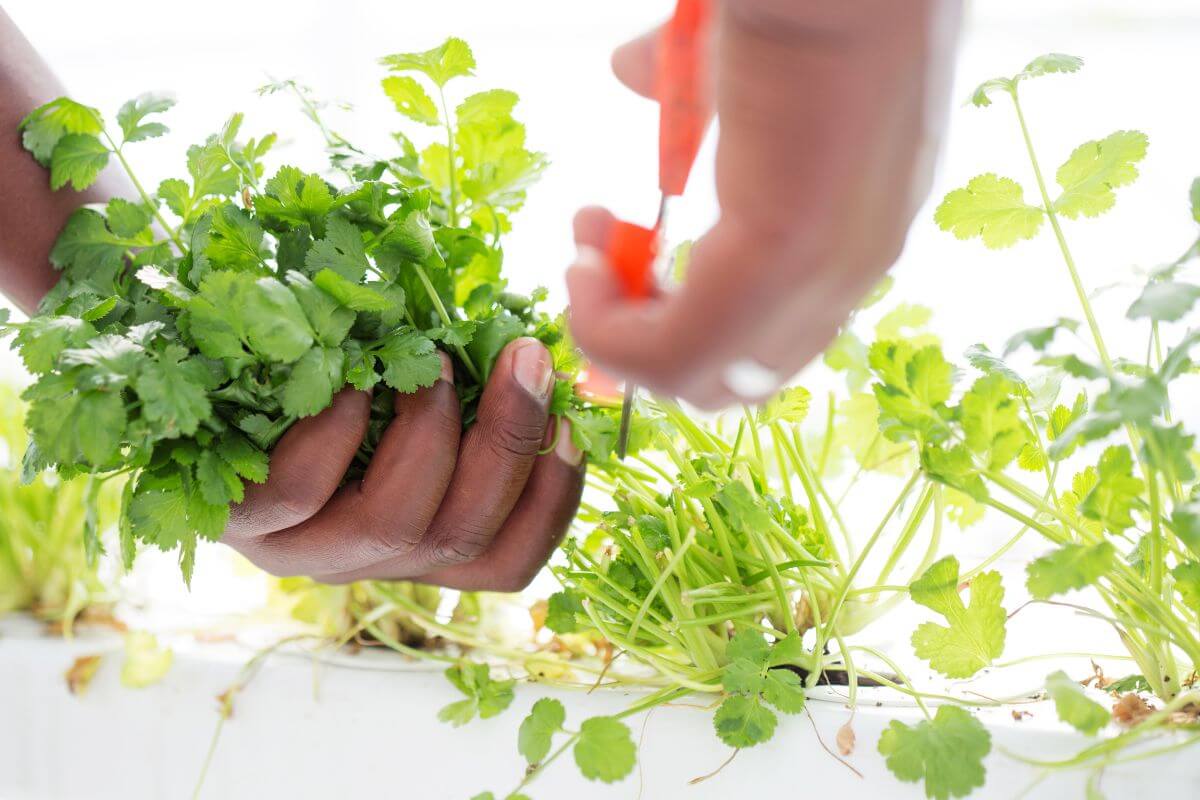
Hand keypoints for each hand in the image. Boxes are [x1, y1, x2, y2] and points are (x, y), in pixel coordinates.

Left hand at [223, 338, 583, 590]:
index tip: (573, 421)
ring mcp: (303, 551)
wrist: (194, 389)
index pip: (507, 560)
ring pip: (395, 525)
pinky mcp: (238, 522)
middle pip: (463, 539)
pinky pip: (300, 491)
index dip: (553, 500)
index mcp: (417, 544)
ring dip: (433, 435)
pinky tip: (352, 382)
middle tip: (526, 359)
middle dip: (510, 443)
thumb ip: (465, 391)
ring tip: (435, 363)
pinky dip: (337, 432)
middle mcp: (368, 561)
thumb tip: (542, 353)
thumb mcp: (402, 396)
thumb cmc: (319, 384)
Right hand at [568, 0, 960, 408]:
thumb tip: (629, 71)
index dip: (680, 313)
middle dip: (644, 334)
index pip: (771, 332)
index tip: (618, 251)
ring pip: (706, 381)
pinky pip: (679, 354)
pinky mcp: (784, 256)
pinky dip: (612, 331)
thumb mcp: (734, 52)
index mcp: (851, 224)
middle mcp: (850, 265)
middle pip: (739, 374)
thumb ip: (688, 84)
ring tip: (586, 261)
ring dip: (619, 337)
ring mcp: (824, 270)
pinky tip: (587, 265)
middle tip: (594, 263)